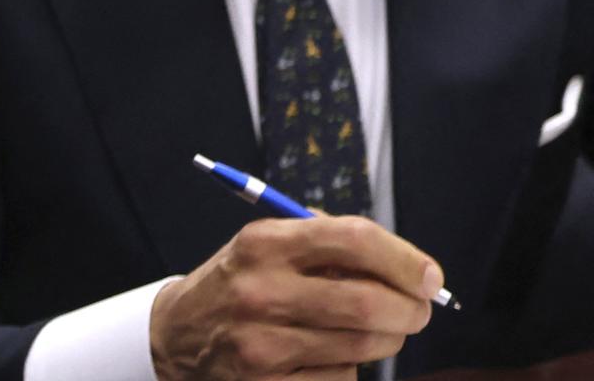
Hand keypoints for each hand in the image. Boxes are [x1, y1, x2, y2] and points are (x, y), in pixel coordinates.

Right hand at [149, 215, 442, 380]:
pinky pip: (341, 379)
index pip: (353, 239)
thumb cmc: (240, 284)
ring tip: (373, 331)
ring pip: (364, 347)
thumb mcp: (266, 247)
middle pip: (369, 302)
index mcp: (263, 243)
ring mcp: (262, 344)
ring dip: (386, 340)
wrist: (175, 337)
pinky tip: (327, 357)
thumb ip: (327, 245)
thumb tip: (410, 269)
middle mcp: (260, 290)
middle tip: (417, 311)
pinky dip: (349, 369)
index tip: (431, 277)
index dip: (405, 259)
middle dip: (411, 310)